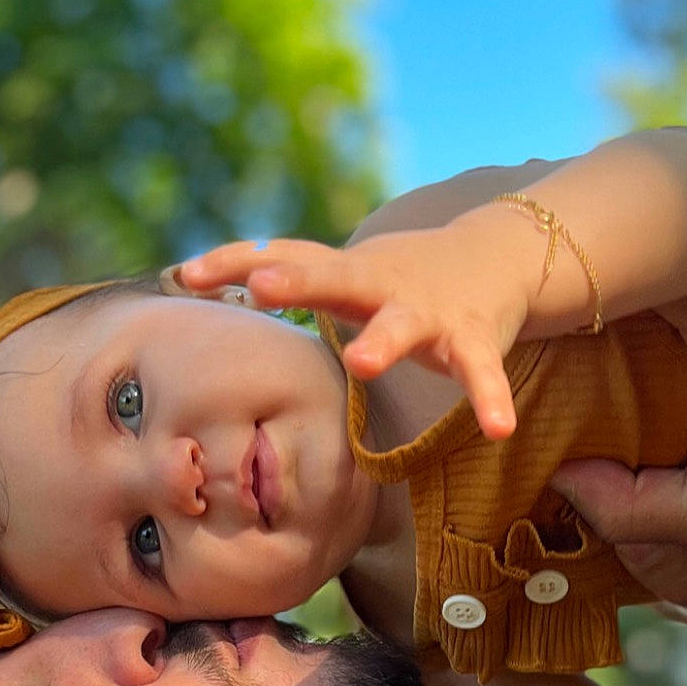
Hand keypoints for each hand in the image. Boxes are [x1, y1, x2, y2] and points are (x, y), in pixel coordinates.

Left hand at [169, 222, 529, 439]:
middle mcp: (381, 284)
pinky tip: (498, 429)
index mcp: (344, 272)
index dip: (235, 261)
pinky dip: (491, 398)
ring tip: (363, 362)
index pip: (282, 256)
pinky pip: (483, 372)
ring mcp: (429, 311)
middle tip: (260, 286)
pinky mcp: (475, 336)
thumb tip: (206, 292)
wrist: (496, 256)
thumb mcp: (345, 275)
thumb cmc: (400, 278)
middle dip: (297, 280)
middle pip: (334, 277)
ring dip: (382, 341)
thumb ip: (293, 281)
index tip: (187, 275)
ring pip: (402, 325)